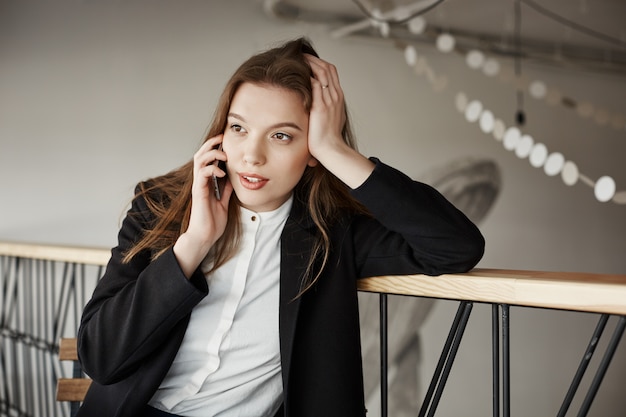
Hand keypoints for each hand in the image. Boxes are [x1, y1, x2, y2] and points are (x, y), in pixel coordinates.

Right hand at [174, 135, 232, 276]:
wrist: (205, 237)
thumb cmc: (212, 222)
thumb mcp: (224, 202)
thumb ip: (226, 189)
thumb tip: (233, 178)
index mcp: (206, 182)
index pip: (208, 159)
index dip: (215, 148)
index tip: (226, 140)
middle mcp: (200, 181)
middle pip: (200, 155)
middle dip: (211, 144)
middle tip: (222, 137)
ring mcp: (198, 186)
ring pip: (199, 161)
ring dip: (211, 154)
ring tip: (224, 154)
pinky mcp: (198, 192)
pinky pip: (202, 175)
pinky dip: (212, 169)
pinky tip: (222, 173)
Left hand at [304, 54, 374, 188]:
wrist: (332, 150)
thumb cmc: (328, 139)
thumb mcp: (330, 119)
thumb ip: (325, 109)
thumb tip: (316, 105)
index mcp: (338, 98)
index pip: (331, 72)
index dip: (320, 63)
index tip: (308, 60)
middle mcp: (335, 96)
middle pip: (327, 68)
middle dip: (313, 59)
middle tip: (300, 55)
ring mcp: (329, 101)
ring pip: (321, 72)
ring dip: (309, 63)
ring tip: (297, 59)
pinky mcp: (321, 107)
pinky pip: (315, 85)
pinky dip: (307, 76)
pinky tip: (297, 73)